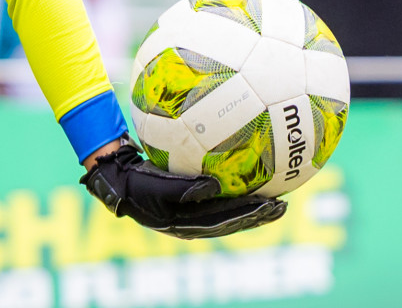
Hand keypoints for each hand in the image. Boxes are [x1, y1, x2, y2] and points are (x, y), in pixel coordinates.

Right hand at [81, 144, 286, 238]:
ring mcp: (193, 213)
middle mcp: (194, 223)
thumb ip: (183, 188)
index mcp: (187, 225)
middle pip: (233, 221)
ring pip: (229, 212)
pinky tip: (252, 177)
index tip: (270, 208)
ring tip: (277, 199)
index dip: (248, 216)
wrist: (118, 179)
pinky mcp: (192, 201)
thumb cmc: (134, 182)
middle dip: (258, 215)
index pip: (225, 222)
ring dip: (252, 207)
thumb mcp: (155, 185)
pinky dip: (237, 191)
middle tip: (282, 208)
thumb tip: (215, 186)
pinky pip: (220, 197)